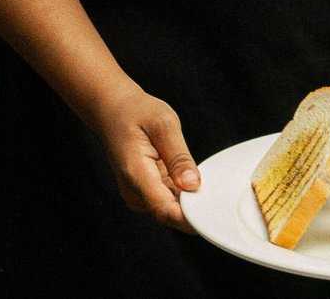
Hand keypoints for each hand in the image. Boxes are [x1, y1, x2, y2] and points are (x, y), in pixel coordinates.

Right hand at [96, 89, 200, 232]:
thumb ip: (178, 156)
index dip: (191, 218)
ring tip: (202, 178)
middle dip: (196, 208)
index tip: (214, 212)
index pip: (165, 210)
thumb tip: (193, 185)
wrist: (112, 111)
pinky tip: (189, 177)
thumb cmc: (136, 112)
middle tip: (218, 191)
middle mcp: (133, 191)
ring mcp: (137, 195)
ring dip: (190, 200)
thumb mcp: (163, 123)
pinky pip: (168, 201)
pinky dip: (182, 194)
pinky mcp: (143, 194)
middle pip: (171, 214)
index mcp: (136, 173)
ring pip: (171, 210)